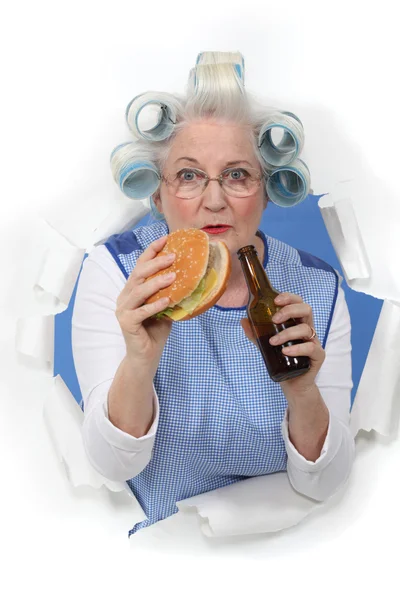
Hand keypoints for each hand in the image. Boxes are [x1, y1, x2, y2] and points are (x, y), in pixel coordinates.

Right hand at [115, 235, 175, 372]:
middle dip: (155, 263)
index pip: (140, 265)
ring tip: (173, 276)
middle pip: (138, 274)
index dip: (151, 251)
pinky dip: (155, 305)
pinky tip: (168, 301)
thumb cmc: (156, 330)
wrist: (145, 356)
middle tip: (173, 256)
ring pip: (138, 291)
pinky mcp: (126, 322)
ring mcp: (123, 309)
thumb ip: (171, 292)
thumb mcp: (166, 306)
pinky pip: (141, 311)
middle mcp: (125, 296)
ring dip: (157, 282)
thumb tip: (191, 276)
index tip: (166, 238)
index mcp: (132, 289)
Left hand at [241, 292, 324, 394]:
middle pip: (306, 309)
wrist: (293, 384)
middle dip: (289, 310)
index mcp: (297, 322)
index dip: (289, 297)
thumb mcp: (266, 345)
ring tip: (273, 342)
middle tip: (274, 319)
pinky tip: (285, 351)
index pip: (297, 303)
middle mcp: (307, 329)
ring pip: (306, 329)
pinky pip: (311, 348)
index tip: (275, 301)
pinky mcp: (318, 356)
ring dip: (287, 333)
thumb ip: (256, 334)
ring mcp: (314, 342)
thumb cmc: (282, 360)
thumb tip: (243, 320)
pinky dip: (297, 348)